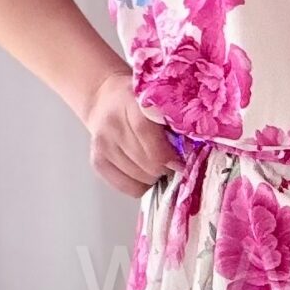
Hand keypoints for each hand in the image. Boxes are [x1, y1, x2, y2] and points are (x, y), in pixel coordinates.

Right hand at [81, 71, 179, 197]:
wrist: (105, 101)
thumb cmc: (139, 103)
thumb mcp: (157, 101)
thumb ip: (173, 121)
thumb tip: (191, 151)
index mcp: (130, 103)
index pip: (145, 133)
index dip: (166, 153)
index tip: (180, 163)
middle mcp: (112, 124)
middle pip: (144, 161)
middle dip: (164, 168)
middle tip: (172, 164)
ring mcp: (102, 145)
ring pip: (137, 177)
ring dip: (154, 177)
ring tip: (158, 166)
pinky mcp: (98, 162)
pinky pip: (127, 187)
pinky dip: (141, 186)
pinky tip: (145, 174)